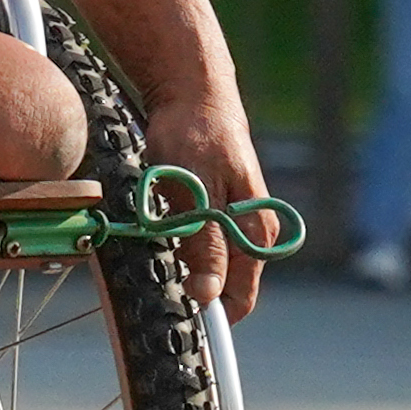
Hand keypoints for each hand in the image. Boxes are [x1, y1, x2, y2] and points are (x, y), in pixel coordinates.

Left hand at [130, 69, 272, 317]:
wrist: (192, 94)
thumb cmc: (196, 136)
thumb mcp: (197, 194)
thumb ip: (206, 245)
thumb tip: (208, 295)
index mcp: (256, 232)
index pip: (240, 297)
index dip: (211, 314)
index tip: (176, 316)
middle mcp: (251, 231)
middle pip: (222, 284)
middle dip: (190, 285)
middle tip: (154, 271)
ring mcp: (234, 220)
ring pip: (206, 264)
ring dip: (179, 262)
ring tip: (155, 240)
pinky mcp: (215, 210)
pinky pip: (197, 243)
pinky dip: (176, 242)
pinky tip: (159, 226)